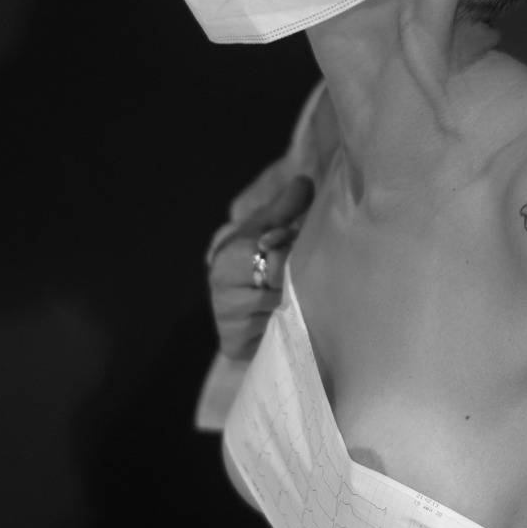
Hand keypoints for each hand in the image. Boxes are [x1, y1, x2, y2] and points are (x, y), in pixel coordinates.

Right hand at [207, 174, 313, 359]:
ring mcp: (227, 321)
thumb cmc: (251, 254)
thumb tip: (305, 183)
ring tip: (297, 302)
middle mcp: (221, 291)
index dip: (295, 260)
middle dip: (297, 284)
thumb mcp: (266, 227)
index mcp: (228, 257)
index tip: (296, 257)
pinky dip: (285, 330)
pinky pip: (273, 337)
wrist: (230, 297)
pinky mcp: (233, 345)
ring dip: (295, 309)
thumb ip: (285, 209)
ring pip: (281, 314)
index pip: (280, 262)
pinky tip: (285, 322)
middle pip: (282, 289)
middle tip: (303, 281)